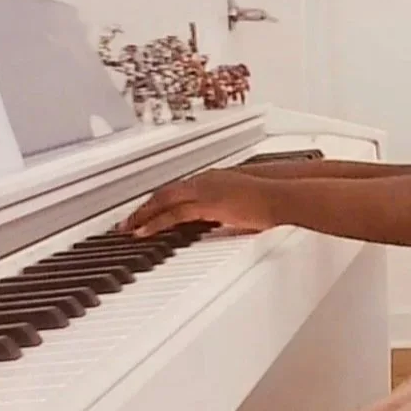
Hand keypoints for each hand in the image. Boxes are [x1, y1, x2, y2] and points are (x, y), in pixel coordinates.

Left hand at [118, 169, 278, 236]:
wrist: (284, 196)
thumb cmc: (274, 202)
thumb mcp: (247, 209)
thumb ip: (231, 215)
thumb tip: (227, 225)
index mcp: (215, 179)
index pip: (179, 190)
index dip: (160, 202)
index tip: (147, 213)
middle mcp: (206, 180)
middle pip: (165, 192)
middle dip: (144, 207)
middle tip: (126, 220)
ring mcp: (204, 189)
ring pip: (163, 200)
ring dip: (142, 214)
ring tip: (127, 227)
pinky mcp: (206, 203)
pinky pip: (172, 214)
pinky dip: (154, 222)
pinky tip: (142, 232)